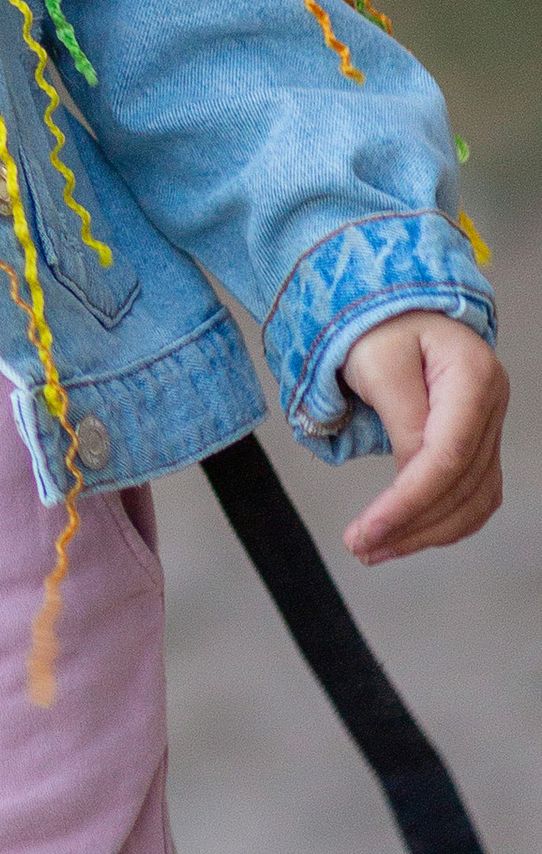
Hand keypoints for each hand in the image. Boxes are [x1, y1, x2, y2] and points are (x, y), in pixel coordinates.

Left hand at [338, 314, 508, 562]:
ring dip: (426, 532)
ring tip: (375, 549)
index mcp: (472, 376)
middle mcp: (492, 403)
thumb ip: (401, 420)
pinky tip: (409, 534)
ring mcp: (489, 424)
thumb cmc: (380, 324)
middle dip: (411, 525)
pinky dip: (442, 520)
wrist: (393, 305)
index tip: (368, 530)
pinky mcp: (477, 440)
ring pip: (473, 499)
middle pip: (461, 485)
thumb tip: (412, 478)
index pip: (446, 456)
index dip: (408, 502)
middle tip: (361, 547)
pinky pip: (471, 493)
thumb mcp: (378, 362)